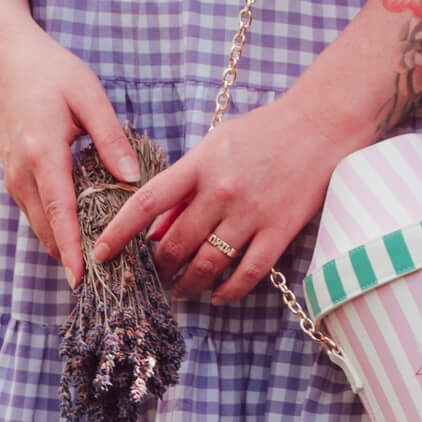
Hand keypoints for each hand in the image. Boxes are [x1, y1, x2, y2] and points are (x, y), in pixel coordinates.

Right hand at [0, 21, 139, 286]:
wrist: (5, 59)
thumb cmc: (51, 71)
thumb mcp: (89, 95)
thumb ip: (112, 138)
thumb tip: (132, 179)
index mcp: (42, 154)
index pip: (59, 213)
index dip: (71, 250)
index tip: (81, 280)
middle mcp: (22, 174)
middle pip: (47, 231)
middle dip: (73, 259)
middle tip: (106, 281)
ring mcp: (14, 178)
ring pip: (40, 227)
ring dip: (64, 248)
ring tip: (99, 266)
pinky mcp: (15, 179)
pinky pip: (37, 215)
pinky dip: (56, 231)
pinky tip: (82, 237)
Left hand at [90, 90, 369, 304]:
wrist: (319, 125)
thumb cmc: (263, 133)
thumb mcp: (215, 146)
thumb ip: (185, 185)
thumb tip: (157, 229)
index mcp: (199, 165)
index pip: (147, 203)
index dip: (119, 232)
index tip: (102, 253)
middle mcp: (221, 191)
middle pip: (176, 244)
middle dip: (160, 267)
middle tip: (155, 278)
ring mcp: (251, 213)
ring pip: (207, 264)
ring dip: (189, 285)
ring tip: (181, 291)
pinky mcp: (279, 232)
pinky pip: (247, 274)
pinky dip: (228, 292)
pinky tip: (218, 297)